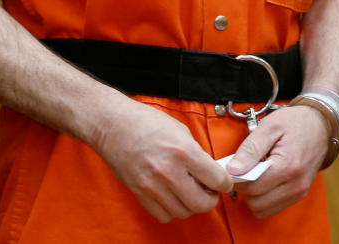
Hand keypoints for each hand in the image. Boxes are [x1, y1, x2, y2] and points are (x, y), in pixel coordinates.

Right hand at [93, 100, 232, 222]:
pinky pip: (164, 215)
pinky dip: (172, 209)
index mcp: (183, 151)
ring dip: (191, 205)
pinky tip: (173, 196)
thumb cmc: (145, 122)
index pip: (217, 179)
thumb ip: (197, 153)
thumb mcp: (180, 130)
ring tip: (190, 191)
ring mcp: (152, 186)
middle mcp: (169, 171)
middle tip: (210, 190)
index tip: (224, 182)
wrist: (113, 125)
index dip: (226, 183)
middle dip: (211, 199)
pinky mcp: (140, 194)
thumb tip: (210, 172)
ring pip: (184, 212)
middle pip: (202, 203)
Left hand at [227, 105, 330, 217]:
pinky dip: (263, 198)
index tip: (234, 166)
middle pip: (256, 202)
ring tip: (256, 174)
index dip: (237, 178)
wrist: (321, 124)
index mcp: (288, 166)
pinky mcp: (299, 195)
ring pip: (263, 209)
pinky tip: (265, 180)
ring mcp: (299, 192)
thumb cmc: (295, 123)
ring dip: (254, 195)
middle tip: (245, 169)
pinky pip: (272, 208)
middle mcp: (296, 184)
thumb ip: (250, 148)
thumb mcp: (270, 126)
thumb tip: (233, 169)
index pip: (251, 186)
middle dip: (245, 188)